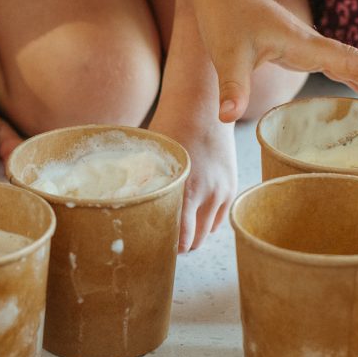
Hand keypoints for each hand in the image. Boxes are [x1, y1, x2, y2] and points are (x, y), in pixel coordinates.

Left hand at [150, 111, 236, 252]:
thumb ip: (144, 183)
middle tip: (160, 243)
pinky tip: (190, 216)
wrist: (205, 107)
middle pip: (196, 241)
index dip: (167, 248)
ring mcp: (223, 192)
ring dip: (193, 234)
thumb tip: (126, 205)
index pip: (182, 239)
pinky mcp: (231, 187)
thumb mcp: (152, 157)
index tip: (153, 248)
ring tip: (175, 229)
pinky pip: (219, 218)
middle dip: (179, 246)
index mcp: (187, 190)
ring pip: (207, 231)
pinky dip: (205, 222)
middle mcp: (209, 195)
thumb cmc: (171, 128)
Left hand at [196, 0, 357, 122]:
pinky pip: (333, 65)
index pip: (346, 58)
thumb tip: (226, 117)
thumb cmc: (224, 18)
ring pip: (347, 65)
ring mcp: (305, 45)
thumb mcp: (226, 55)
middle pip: (356, 65)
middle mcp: (310, 43)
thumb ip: (232, 87)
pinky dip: (351, 77)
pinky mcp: (296, 48)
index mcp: (302, 43)